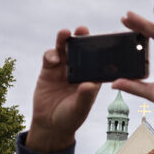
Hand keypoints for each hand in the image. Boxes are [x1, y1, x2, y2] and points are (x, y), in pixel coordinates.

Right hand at [26, 28, 102, 152]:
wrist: (50, 123)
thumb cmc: (71, 117)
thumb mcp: (80, 108)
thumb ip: (84, 97)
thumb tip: (89, 84)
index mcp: (93, 77)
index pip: (99, 60)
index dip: (102, 49)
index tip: (104, 39)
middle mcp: (80, 69)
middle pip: (82, 50)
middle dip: (82, 38)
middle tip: (82, 29)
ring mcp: (64, 68)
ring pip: (65, 49)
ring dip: (65, 40)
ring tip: (66, 33)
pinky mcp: (48, 70)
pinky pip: (50, 56)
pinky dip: (51, 54)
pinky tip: (53, 59)